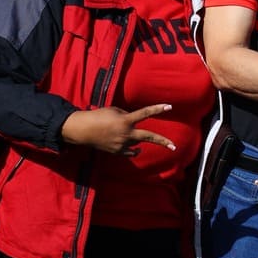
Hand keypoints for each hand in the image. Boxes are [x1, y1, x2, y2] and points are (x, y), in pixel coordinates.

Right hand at [61, 104, 176, 155]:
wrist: (83, 130)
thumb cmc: (99, 116)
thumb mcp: (115, 110)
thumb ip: (128, 115)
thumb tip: (135, 122)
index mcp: (126, 120)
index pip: (145, 113)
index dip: (157, 109)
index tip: (169, 106)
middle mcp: (126, 133)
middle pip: (148, 137)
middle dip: (162, 141)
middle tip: (174, 146)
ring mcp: (122, 144)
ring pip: (137, 142)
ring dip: (136, 137)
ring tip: (124, 132)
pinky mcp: (117, 151)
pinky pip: (130, 151)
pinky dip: (134, 149)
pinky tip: (138, 149)